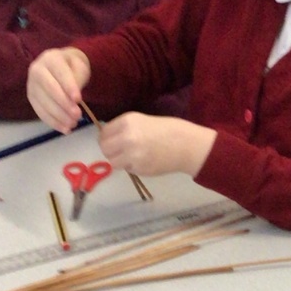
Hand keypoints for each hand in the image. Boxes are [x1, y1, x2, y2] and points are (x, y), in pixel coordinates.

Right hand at [26, 47, 90, 131]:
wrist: (60, 66)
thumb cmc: (73, 67)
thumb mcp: (79, 67)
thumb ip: (77, 78)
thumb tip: (74, 98)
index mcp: (51, 58)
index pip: (60, 73)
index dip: (69, 86)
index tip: (79, 100)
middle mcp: (37, 70)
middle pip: (49, 88)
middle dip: (64, 104)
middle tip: (78, 115)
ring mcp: (31, 84)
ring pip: (43, 102)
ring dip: (59, 116)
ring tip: (73, 124)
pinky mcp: (31, 98)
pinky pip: (40, 111)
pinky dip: (52, 122)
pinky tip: (65, 129)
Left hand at [97, 111, 214, 177]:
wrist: (187, 145)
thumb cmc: (168, 129)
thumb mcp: (142, 121)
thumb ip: (124, 128)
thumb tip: (110, 138)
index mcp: (127, 122)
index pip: (104, 133)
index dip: (107, 137)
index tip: (113, 140)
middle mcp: (127, 138)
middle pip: (104, 148)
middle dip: (110, 150)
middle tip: (119, 151)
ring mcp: (132, 155)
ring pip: (113, 162)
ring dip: (119, 160)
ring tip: (131, 157)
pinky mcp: (139, 169)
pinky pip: (127, 169)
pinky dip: (132, 166)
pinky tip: (144, 161)